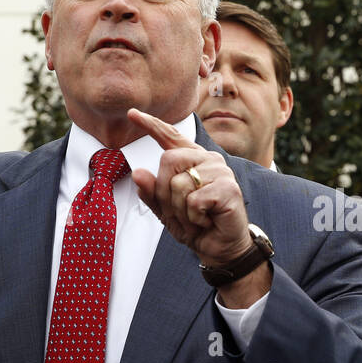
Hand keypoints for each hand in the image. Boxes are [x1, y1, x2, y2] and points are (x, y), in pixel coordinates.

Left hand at [128, 109, 270, 306]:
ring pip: (179, 183)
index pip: (170, 137)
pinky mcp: (228, 187)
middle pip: (168, 160)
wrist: (219, 248)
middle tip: (181, 211)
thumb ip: (151, 192)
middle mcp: (207, 160)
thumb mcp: (166, 210)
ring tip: (196, 217)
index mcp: (192, 160)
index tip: (132, 114)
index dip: (152, 125)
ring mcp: (220, 171)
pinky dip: (193, 217)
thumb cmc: (195, 225)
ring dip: (181, 210)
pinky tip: (206, 220)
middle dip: (166, 192)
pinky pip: (193, 200)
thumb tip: (138, 173)